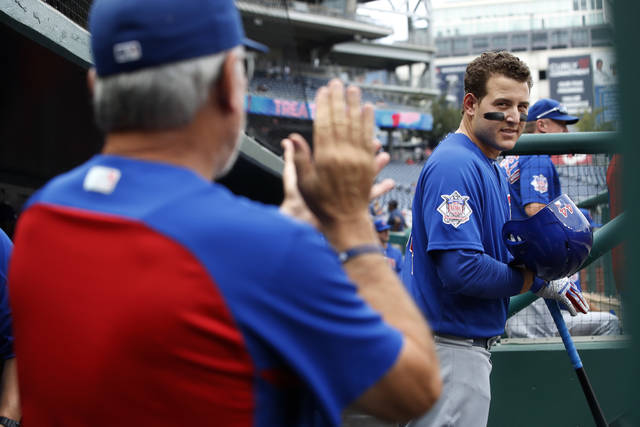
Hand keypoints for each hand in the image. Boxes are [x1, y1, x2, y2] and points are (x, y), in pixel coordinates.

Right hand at [281, 79, 393, 228]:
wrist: (345, 221)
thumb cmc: (322, 204)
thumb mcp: (303, 183)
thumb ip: (299, 159)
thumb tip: (293, 138)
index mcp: (325, 157)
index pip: (324, 124)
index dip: (324, 105)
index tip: (323, 92)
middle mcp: (343, 155)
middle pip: (341, 120)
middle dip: (339, 99)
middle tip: (338, 83)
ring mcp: (358, 158)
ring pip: (357, 126)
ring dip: (356, 106)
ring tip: (355, 91)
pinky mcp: (368, 164)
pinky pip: (369, 138)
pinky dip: (369, 123)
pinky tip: (369, 111)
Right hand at [534, 277, 588, 315]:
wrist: (534, 276)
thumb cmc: (536, 276)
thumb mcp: (544, 277)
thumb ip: (548, 281)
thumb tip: (543, 284)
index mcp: (562, 278)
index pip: (572, 286)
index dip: (576, 292)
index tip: (579, 295)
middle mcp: (565, 283)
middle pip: (576, 292)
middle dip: (582, 300)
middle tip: (586, 307)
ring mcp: (563, 289)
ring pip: (576, 298)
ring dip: (581, 305)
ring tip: (586, 311)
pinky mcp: (560, 295)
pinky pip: (568, 303)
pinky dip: (572, 309)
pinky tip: (575, 315)